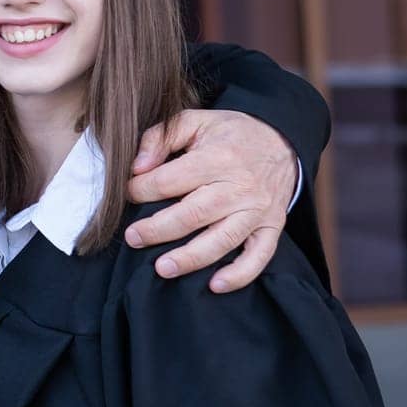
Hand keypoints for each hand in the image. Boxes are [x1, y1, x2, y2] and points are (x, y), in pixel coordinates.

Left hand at [123, 109, 297, 292]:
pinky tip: (215, 286)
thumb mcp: (194, 121)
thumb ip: (160, 138)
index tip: (126, 194)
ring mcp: (257, 210)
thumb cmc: (229, 133)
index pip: (171, 180)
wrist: (280, 140)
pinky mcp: (272, 227)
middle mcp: (239, 187)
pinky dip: (240, 274)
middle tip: (133, 238)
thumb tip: (137, 167)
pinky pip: (259, 256)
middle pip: (194, 213)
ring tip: (163, 268)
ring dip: (192, 258)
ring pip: (222, 239)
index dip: (142, 189)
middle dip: (159, 229)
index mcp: (218, 157)